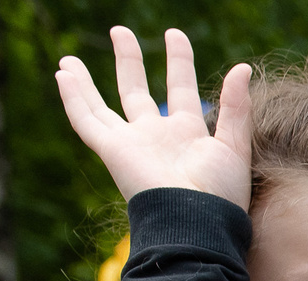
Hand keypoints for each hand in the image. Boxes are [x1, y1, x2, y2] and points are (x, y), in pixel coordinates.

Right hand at [55, 28, 252, 207]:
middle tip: (120, 31)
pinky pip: (86, 121)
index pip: (180, 88)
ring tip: (70, 59)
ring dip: (86, 81)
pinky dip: (73, 98)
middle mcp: (157, 137)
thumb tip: (244, 68)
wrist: (197, 223)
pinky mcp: (112, 151)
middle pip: (136, 92)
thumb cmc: (221, 194)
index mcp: (188, 134)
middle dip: (129, 61)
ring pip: (102, 105)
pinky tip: (63, 75)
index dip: (178, 61)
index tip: (174, 34)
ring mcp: (132, 143)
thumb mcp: (235, 145)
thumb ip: (236, 107)